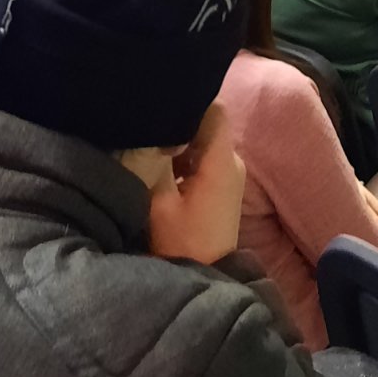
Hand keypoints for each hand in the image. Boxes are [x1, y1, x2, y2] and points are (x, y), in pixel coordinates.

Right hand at [146, 104, 245, 264]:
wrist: (206, 276)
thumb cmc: (181, 242)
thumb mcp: (158, 201)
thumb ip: (155, 159)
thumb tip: (149, 128)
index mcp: (220, 160)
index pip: (213, 109)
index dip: (189, 100)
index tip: (161, 101)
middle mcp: (231, 161)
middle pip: (206, 124)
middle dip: (177, 122)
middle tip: (146, 123)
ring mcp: (229, 174)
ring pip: (202, 141)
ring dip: (178, 142)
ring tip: (148, 143)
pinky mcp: (222, 186)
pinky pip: (203, 158)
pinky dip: (183, 157)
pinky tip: (159, 164)